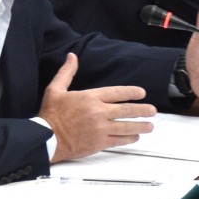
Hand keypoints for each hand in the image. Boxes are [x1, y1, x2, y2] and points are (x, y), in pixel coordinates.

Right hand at [40, 52, 155, 162]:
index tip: (142, 93)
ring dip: (140, 126)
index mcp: (90, 97)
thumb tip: (72, 56)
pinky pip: (118, 140)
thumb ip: (67, 72)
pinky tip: (135, 137)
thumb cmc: (51, 114)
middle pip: (126, 110)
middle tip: (152, 110)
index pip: (117, 92)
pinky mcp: (99, 142)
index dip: (132, 92)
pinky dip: (129, 139)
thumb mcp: (55, 89)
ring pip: (126, 126)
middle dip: (142, 110)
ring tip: (150, 126)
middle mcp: (98, 112)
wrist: (47, 137)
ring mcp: (100, 128)